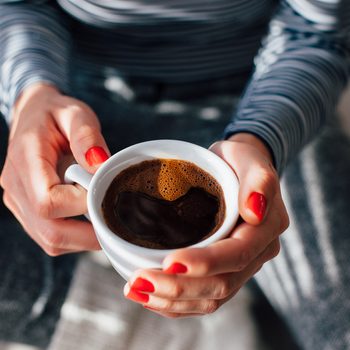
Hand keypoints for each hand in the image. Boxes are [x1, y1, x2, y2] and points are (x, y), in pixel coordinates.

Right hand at [0, 83, 109, 254]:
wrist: (34, 116)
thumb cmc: (55, 114)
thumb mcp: (75, 113)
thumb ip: (86, 135)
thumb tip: (98, 165)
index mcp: (25, 160)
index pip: (48, 202)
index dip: (81, 204)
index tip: (103, 190)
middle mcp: (15, 187)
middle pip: (50, 232)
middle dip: (89, 234)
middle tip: (116, 220)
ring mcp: (18, 202)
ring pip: (51, 240)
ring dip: (84, 238)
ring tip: (105, 218)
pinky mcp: (26, 210)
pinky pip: (50, 236)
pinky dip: (75, 236)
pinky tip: (91, 219)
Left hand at [123, 133, 288, 316]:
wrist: (236, 171)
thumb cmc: (238, 162)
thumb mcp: (248, 158)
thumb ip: (259, 180)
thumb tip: (254, 210)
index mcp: (265, 230)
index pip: (237, 255)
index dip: (204, 263)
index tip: (168, 262)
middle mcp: (256, 254)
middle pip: (221, 285)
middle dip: (179, 288)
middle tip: (139, 281)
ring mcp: (240, 267)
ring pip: (210, 299)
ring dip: (172, 300)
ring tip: (136, 290)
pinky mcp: (224, 271)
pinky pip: (203, 298)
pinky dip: (176, 303)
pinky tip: (150, 297)